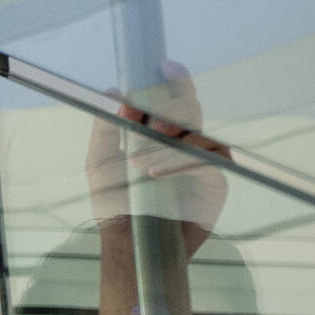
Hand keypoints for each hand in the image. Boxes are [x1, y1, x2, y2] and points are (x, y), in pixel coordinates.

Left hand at [83, 63, 231, 241]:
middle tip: (153, 126)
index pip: (170, 97)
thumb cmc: (114, 207)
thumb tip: (112, 92)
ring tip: (142, 165)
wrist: (130, 248)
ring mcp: (200, 161)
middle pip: (190, 108)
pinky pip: (211, 160)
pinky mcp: (215, 182)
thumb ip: (106, 128)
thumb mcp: (100, 164)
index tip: (163, 67)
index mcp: (157, 133)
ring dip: (171, 143)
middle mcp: (182, 142)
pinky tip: (158, 176)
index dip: (172, 79)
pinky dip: (184, 162)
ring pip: (199, 132)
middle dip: (172, 110)